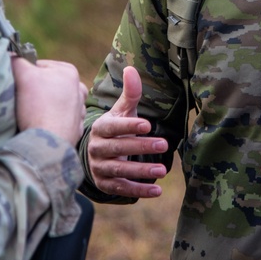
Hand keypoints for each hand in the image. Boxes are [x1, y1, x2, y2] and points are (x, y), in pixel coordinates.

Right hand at [13, 57, 87, 145]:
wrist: (48, 143)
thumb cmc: (37, 106)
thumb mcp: (23, 75)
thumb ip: (16, 60)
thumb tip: (10, 54)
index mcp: (69, 72)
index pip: (39, 67)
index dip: (25, 75)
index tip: (19, 87)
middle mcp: (79, 89)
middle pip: (47, 84)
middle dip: (35, 91)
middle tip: (24, 101)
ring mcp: (79, 110)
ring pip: (52, 102)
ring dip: (42, 106)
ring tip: (32, 114)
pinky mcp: (75, 128)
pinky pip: (57, 119)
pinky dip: (49, 121)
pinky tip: (40, 125)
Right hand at [85, 66, 168, 198]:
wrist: (96, 153)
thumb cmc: (116, 127)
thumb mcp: (122, 111)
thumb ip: (130, 93)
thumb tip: (131, 68)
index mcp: (101, 128)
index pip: (113, 126)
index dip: (129, 126)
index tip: (148, 125)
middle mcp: (96, 148)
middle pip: (118, 148)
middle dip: (140, 147)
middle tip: (164, 144)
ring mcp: (99, 167)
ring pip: (119, 170)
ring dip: (140, 171)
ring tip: (163, 170)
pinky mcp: (104, 184)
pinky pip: (120, 188)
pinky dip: (138, 191)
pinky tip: (157, 190)